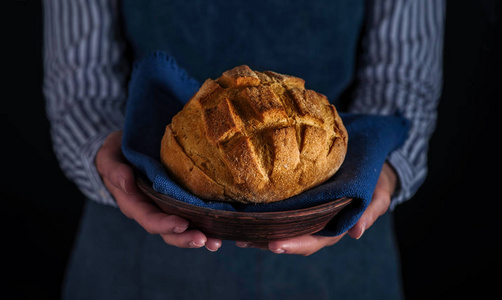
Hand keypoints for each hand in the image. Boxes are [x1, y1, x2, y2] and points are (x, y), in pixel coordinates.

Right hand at [95, 131, 221, 251]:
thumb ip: (113, 170)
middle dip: (186, 237)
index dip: (165, 224)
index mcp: (133, 203)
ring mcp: (166, 207)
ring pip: (182, 228)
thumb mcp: (109, 157)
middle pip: (168, 231)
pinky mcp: (179, 200)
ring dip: (200, 236)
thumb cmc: (116, 153)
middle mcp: (151, 210)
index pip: (149, 218)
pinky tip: (222, 226)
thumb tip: (126, 181)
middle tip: (205, 240)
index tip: (182, 224)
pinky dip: (207, 223)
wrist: (125, 149)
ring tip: (216, 242)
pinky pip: (193, 215)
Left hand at [236, 162, 396, 255]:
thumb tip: (357, 233)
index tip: (274, 244)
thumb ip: (370, 212)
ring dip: (259, 230)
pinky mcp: (298, 199)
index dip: (294, 244)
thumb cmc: (375, 183)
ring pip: (280, 226)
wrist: (371, 166)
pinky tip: (244, 210)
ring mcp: (305, 212)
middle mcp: (315, 223)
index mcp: (334, 228)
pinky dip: (263, 211)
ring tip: (236, 230)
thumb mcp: (377, 196)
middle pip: (289, 237)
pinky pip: (280, 208)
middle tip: (243, 239)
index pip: (312, 241)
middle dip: (266, 240)